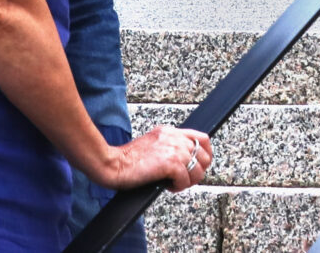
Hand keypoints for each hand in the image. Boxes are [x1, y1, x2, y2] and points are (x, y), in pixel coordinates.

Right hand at [96, 123, 214, 192]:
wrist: (114, 164)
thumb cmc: (127, 160)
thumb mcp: (153, 145)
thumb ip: (169, 147)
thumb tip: (184, 161)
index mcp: (170, 131)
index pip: (202, 138)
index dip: (205, 155)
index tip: (199, 166)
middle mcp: (174, 137)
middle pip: (204, 156)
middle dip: (197, 172)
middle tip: (183, 179)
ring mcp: (174, 149)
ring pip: (197, 170)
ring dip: (187, 182)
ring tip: (173, 184)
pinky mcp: (170, 163)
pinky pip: (186, 180)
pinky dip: (178, 187)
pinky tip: (167, 186)